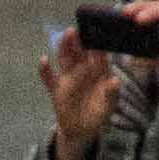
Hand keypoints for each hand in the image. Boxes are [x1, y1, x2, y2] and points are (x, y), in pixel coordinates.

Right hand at [41, 27, 120, 157]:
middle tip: (73, 30)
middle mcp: (83, 70)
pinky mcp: (57, 89)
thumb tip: (114, 81)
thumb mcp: (109, 105)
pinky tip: (43, 60)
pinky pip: (49, 78)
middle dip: (76, 41)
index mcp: (98, 71)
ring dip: (62, 49)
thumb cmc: (100, 111)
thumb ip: (111, 93)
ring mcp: (69, 78)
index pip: (97, 55)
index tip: (94, 34)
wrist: (83, 129)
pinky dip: (45, 70)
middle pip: (79, 53)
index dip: (96, 45)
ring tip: (62, 37)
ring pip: (64, 60)